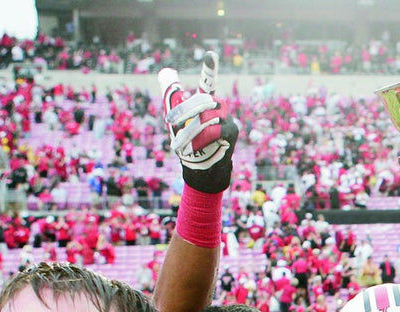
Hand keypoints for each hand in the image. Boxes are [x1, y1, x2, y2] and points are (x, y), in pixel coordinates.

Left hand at [158, 52, 238, 192]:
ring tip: (177, 146)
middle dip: (183, 110)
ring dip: (188, 132)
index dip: (210, 68)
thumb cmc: (188, 142)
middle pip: (202, 100)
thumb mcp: (174, 119)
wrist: (201, 169)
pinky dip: (200, 140)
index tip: (210, 54)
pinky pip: (214, 131)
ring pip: (205, 117)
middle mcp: (219, 107)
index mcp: (205, 102)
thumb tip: (167, 73)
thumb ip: (171, 97)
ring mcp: (227, 118)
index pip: (208, 82)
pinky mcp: (232, 132)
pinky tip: (192, 149)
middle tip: (168, 121)